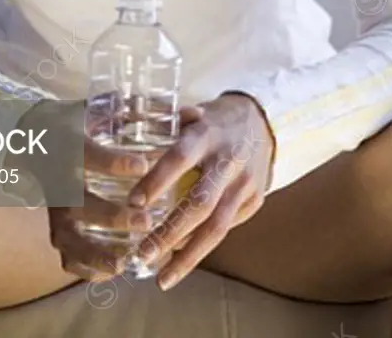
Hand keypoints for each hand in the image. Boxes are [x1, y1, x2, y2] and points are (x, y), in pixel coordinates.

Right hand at [16, 96, 159, 280]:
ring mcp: (55, 211)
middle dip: (112, 215)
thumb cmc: (77, 123)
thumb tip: (183, 111)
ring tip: (127, 261)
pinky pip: (68, 257)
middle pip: (78, 204)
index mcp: (68, 146)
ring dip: (98, 252)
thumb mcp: (97, 108)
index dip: (112, 161)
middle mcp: (58, 181)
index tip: (142, 165)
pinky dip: (90, 268)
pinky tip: (117, 269)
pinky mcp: (57, 230)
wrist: (36, 140)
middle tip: (145, 220)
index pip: (87, 154)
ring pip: (70, 238)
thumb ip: (133, 108)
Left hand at [126, 91, 275, 289]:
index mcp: (207, 134)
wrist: (265, 121)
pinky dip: (201, 247)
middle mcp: (228, 161)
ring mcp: (245, 184)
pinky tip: (180, 261)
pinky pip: (226, 229)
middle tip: (142, 253)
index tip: (133, 202)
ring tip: (161, 278)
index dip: (158, 180)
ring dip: (187, 256)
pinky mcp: (254, 201)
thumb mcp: (191, 114)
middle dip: (170, 232)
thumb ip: (164, 130)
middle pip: (200, 203)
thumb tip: (127, 145)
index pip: (180, 158)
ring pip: (217, 227)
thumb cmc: (214, 119)